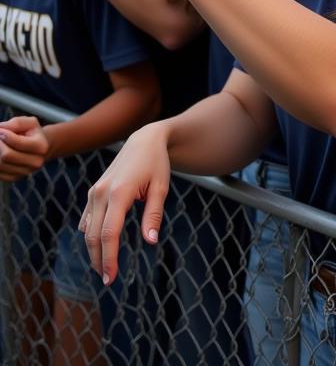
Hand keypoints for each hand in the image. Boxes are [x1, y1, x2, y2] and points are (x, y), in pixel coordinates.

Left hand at [0, 116, 48, 180]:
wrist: (39, 148)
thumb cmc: (32, 133)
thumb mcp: (29, 123)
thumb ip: (16, 123)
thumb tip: (0, 129)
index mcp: (41, 146)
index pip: (15, 143)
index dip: (4, 134)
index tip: (1, 130)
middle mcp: (36, 162)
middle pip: (6, 155)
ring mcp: (25, 172)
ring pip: (0, 165)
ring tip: (1, 145)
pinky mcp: (14, 178)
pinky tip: (1, 155)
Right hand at [80, 122, 170, 284]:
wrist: (144, 140)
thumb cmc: (156, 164)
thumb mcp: (161, 187)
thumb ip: (154, 214)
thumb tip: (150, 241)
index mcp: (119, 192)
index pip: (109, 233)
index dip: (109, 258)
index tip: (111, 278)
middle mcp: (101, 193)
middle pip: (94, 236)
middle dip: (99, 260)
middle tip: (108, 280)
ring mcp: (94, 192)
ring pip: (87, 230)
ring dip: (93, 251)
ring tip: (104, 268)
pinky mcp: (92, 192)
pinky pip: (87, 219)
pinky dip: (90, 235)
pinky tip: (98, 247)